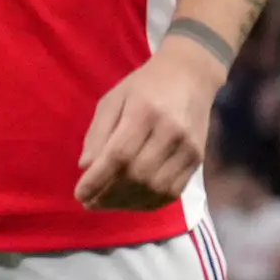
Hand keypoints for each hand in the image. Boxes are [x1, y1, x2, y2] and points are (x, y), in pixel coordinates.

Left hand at [76, 38, 220, 209]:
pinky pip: (174, 191)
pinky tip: (130, 203)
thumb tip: (85, 166)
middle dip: (109, 195)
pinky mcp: (199, 159)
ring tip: (105, 204)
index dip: (98, 179)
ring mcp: (189, 148)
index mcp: (144, 112)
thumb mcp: (112, 99)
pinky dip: (149, 203)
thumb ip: (98, 132)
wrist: (191, 75)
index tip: (79, 194)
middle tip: (89, 202)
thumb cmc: (144, 86)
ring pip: (156, 188)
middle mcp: (171, 132)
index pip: (119, 155)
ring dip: (127, 203)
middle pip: (138, 175)